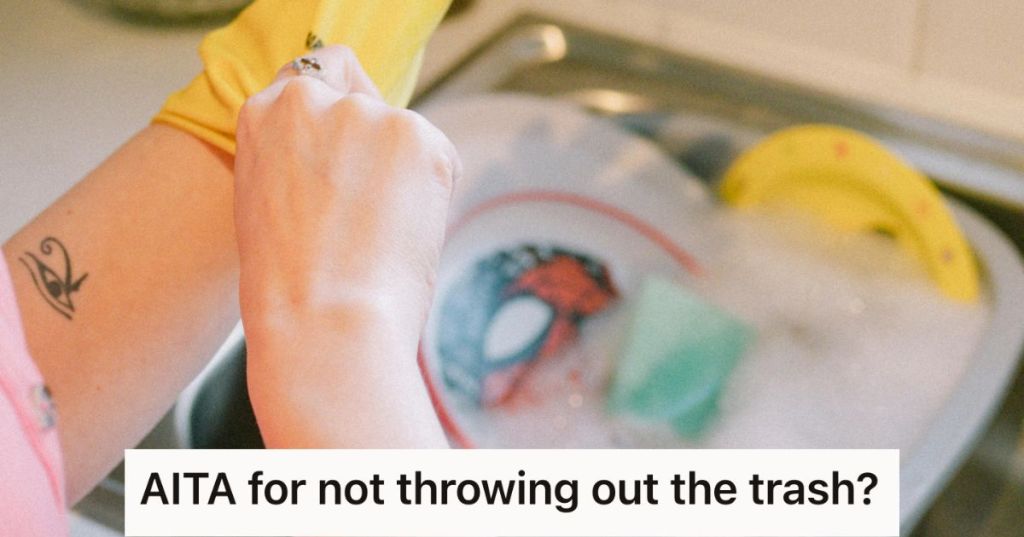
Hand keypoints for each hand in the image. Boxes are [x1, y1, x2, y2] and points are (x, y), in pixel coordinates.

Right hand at [234, 46, 458, 446]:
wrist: (322, 323)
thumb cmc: (292, 289)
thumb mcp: (267, 203)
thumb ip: (300, 158)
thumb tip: (350, 153)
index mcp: (264, 112)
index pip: (318, 76)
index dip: (340, 110)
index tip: (352, 147)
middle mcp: (313, 99)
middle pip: (367, 101)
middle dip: (376, 146)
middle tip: (367, 213)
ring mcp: (369, 114)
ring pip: (405, 133)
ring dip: (405, 174)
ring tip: (379, 235)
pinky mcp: (420, 137)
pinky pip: (438, 158)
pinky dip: (434, 192)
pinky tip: (404, 233)